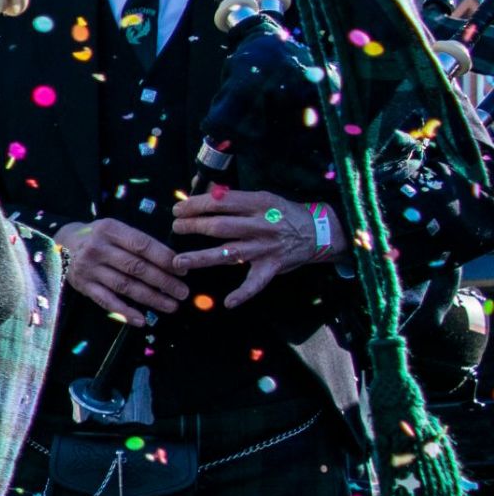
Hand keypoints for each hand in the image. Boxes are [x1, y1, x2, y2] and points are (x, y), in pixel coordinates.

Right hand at [55, 218, 188, 319]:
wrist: (61, 244)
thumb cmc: (98, 237)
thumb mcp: (115, 229)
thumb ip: (138, 242)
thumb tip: (173, 262)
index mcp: (110, 230)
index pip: (142, 245)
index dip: (165, 259)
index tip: (182, 270)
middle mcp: (98, 249)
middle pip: (136, 268)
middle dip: (164, 282)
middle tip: (183, 292)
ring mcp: (89, 269)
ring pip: (125, 286)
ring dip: (151, 298)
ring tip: (171, 305)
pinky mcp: (83, 286)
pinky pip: (107, 301)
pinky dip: (125, 312)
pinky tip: (142, 320)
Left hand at [169, 188, 337, 305]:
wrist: (319, 231)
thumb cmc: (284, 213)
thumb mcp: (263, 198)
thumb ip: (234, 198)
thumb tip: (203, 192)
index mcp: (258, 204)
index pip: (221, 202)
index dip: (196, 205)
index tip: (178, 208)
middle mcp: (261, 226)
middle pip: (220, 226)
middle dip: (193, 227)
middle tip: (175, 228)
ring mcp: (266, 248)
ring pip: (228, 253)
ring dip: (201, 258)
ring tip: (179, 261)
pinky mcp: (272, 267)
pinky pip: (256, 283)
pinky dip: (243, 294)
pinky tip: (228, 303)